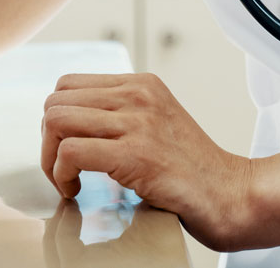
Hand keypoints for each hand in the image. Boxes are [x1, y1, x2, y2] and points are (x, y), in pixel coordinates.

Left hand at [41, 72, 254, 252]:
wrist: (232, 195)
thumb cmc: (193, 171)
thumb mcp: (157, 124)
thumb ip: (122, 115)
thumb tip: (72, 126)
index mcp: (141, 84)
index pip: (69, 85)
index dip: (57, 120)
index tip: (66, 149)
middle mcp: (138, 95)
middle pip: (56, 100)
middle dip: (47, 140)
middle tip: (62, 170)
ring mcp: (138, 122)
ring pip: (57, 120)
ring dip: (50, 158)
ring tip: (67, 181)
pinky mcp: (137, 155)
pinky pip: (72, 152)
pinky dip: (62, 174)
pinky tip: (76, 190)